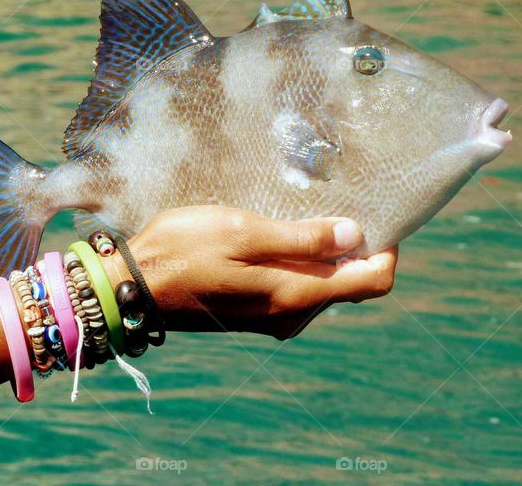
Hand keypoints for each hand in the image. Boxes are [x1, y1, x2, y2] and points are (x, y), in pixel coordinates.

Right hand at [126, 206, 397, 339]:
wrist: (135, 286)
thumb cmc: (185, 250)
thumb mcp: (243, 231)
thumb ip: (302, 239)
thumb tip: (356, 235)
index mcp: (296, 295)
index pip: (372, 282)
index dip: (386, 249)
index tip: (377, 214)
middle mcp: (292, 315)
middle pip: (351, 284)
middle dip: (355, 247)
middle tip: (335, 203)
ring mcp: (274, 319)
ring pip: (323, 287)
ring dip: (324, 255)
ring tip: (299, 214)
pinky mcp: (256, 315)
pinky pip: (297, 291)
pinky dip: (300, 265)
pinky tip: (275, 236)